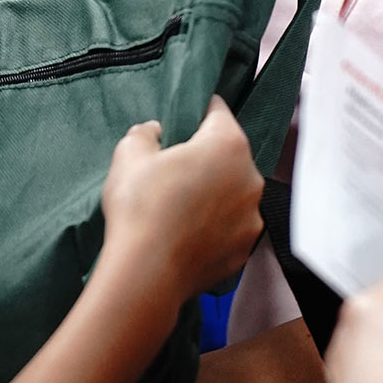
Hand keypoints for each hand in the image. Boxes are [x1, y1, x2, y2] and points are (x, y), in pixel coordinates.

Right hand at [99, 105, 264, 298]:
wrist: (148, 271)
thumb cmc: (140, 206)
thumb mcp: (129, 156)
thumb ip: (144, 134)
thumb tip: (154, 130)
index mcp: (227, 145)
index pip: (219, 114)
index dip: (202, 111)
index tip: (193, 112)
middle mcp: (251, 177)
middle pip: (229, 157)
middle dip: (206, 158)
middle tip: (174, 168)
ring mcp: (253, 215)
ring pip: (233, 194)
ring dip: (213, 194)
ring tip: (179, 206)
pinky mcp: (245, 247)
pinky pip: (230, 228)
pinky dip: (214, 227)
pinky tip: (187, 233)